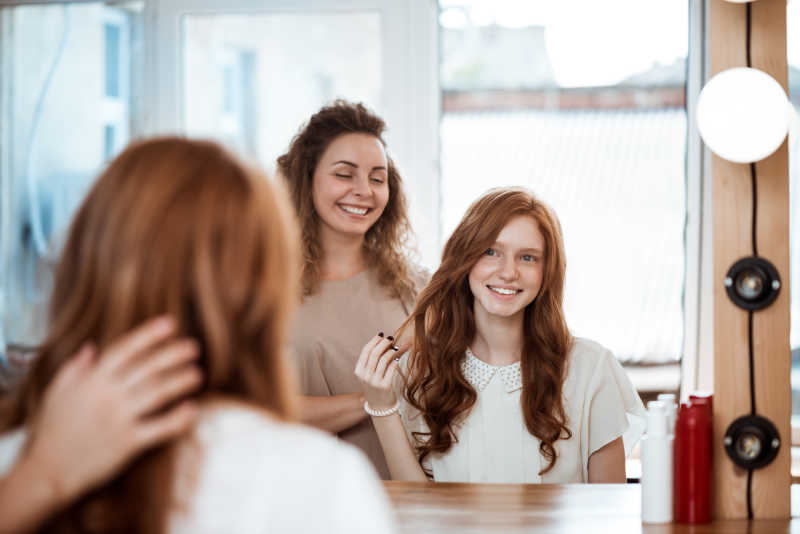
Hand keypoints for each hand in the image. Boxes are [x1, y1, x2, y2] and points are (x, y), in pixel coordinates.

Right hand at [23, 316, 201, 506]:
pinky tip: (192, 408)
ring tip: (198, 374)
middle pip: (147, 369)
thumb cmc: (52, 430)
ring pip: (157, 394)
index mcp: (92, 381)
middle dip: (173, 355)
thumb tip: (92, 346)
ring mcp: (119, 420)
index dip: (148, 335)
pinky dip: (178, 419)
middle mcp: (107, 396)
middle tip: (194, 347)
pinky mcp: (128, 444)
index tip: (170, 323)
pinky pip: (159, 429)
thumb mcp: (56, 392)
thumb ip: (75, 367)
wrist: (48, 471)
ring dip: (180, 382)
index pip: (125, 350)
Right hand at [354, 333, 404, 410]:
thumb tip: (384, 340)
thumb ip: (373, 360)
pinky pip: (392, 368)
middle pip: (374, 353)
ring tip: (398, 346)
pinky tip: (399, 357)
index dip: (374, 341)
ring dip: (392, 350)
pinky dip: (396, 360)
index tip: (381, 335)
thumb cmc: (375, 387)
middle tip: (391, 338)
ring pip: (384, 359)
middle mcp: (365, 376)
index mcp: (359, 371)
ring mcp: (374, 381)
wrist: (379, 407)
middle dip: (384, 343)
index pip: (365, 351)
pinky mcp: (385, 386)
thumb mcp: (369, 374)